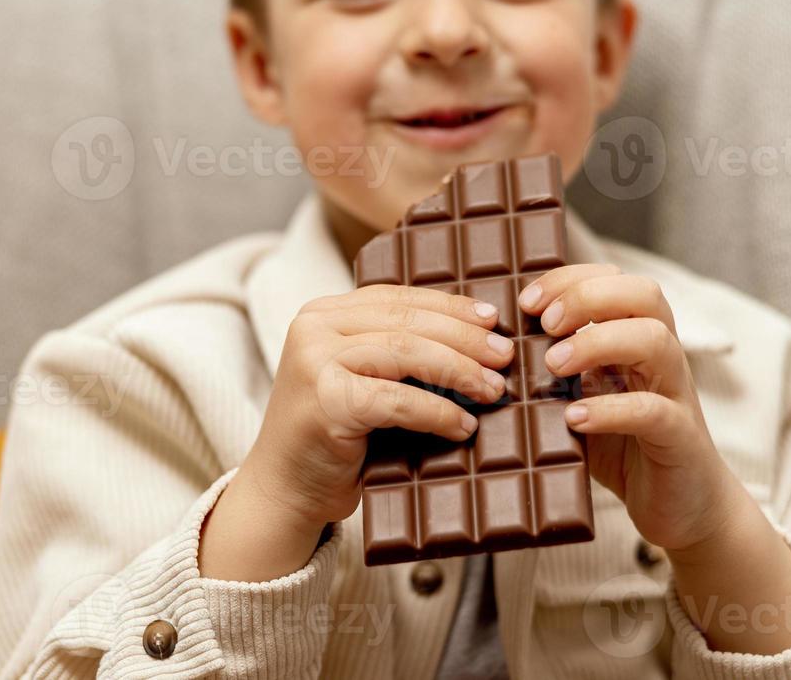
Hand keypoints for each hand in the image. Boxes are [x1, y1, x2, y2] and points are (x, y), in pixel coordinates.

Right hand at [244, 284, 513, 527]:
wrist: (284, 492)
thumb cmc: (334, 438)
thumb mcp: (361, 378)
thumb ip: (396, 351)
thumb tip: (478, 337)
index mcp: (323, 313)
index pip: (398, 297)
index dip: (451, 306)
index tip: (492, 320)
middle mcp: (313, 328)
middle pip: (407, 321)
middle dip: (465, 338)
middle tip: (505, 357)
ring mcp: (315, 362)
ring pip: (407, 352)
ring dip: (460, 371)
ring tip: (493, 390)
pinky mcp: (326, 402)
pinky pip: (398, 400)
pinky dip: (438, 412)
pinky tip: (464, 426)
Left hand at [518, 264, 745, 559]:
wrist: (682, 507)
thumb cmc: (624, 447)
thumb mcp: (585, 399)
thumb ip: (557, 372)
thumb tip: (496, 350)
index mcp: (640, 339)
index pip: (617, 281)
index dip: (572, 280)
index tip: (528, 302)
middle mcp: (663, 357)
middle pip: (645, 295)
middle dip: (589, 297)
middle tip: (545, 324)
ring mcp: (677, 395)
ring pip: (655, 340)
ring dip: (597, 342)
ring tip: (553, 365)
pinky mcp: (680, 439)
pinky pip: (653, 411)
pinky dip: (610, 410)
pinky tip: (573, 418)